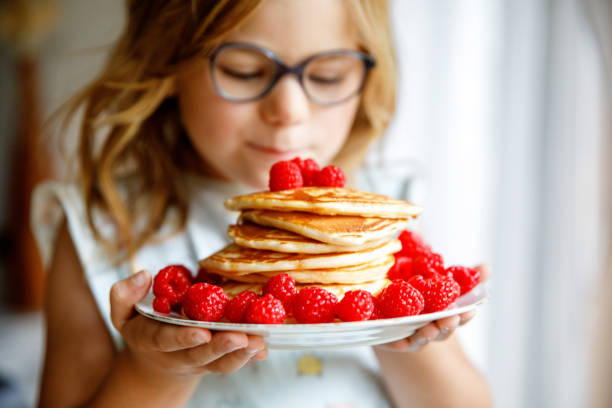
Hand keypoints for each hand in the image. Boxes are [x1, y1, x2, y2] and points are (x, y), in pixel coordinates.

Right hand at [109, 270, 267, 380]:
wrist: (155, 360)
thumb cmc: (142, 326)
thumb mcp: (123, 311)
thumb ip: (124, 294)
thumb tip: (143, 275)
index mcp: (153, 341)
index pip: (167, 341)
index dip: (184, 338)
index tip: (201, 331)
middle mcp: (178, 355)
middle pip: (201, 355)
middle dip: (221, 347)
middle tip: (241, 337)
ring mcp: (200, 361)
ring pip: (222, 363)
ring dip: (242, 354)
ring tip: (259, 341)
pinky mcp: (217, 361)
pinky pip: (234, 362)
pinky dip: (250, 357)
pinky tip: (264, 349)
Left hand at [374, 264, 490, 351]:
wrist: (379, 294)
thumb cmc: (412, 282)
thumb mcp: (434, 270)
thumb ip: (458, 271)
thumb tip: (487, 267)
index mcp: (441, 312)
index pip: (459, 316)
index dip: (466, 314)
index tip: (470, 308)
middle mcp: (427, 326)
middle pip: (441, 331)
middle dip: (447, 326)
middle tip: (449, 318)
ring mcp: (407, 334)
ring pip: (419, 339)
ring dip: (426, 335)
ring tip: (429, 328)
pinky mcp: (386, 337)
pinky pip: (391, 343)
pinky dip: (397, 344)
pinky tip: (400, 342)